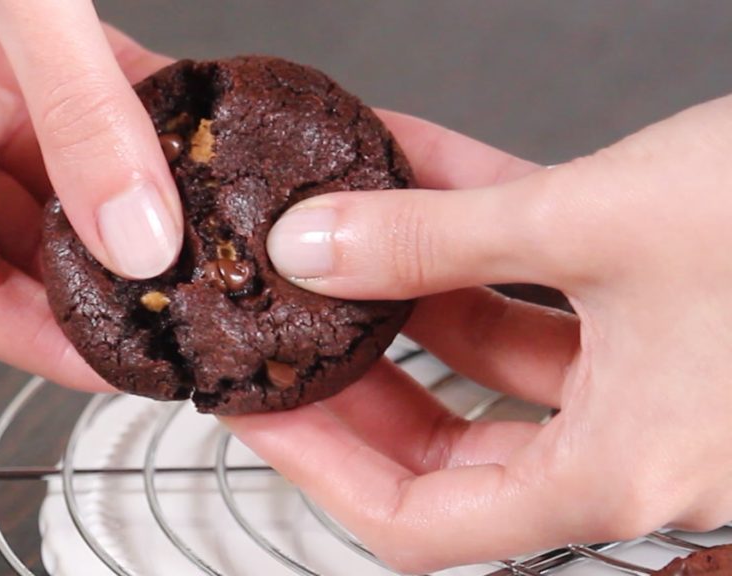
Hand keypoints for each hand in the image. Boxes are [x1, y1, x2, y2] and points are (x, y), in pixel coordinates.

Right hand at [0, 3, 175, 389]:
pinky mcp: (16, 53)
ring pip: (57, 191)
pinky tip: (193, 146)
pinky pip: (84, 117)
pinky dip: (140, 133)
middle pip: (12, 250)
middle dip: (99, 282)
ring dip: (131, 211)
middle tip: (181, 306)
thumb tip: (136, 237)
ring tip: (204, 236)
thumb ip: (76, 107)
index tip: (118, 366)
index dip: (38, 342)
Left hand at [227, 97, 731, 570]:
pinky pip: (551, 293)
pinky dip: (484, 242)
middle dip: (359, 379)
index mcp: (624, 476)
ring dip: (415, 296)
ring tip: (336, 238)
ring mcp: (660, 383)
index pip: (420, 525)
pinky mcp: (673, 311)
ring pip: (499, 362)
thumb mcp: (599, 218)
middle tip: (285, 327)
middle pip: (451, 449)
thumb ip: (439, 238)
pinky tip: (422, 177)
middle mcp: (643, 450)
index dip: (322, 469)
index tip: (258, 410)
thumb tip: (318, 246)